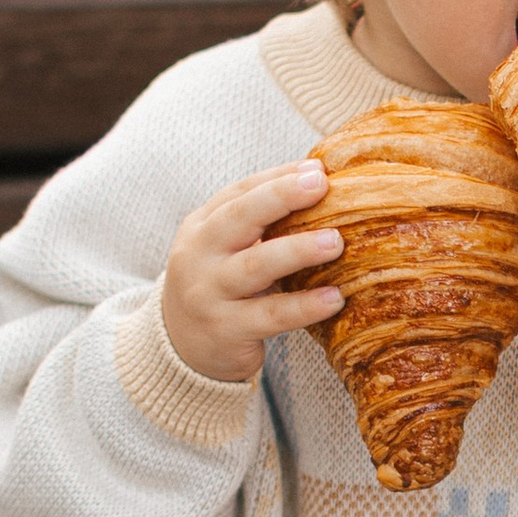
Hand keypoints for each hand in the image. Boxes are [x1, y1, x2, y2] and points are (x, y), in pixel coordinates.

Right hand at [160, 162, 341, 383]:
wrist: (181, 346)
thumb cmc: (221, 286)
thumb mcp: (226, 249)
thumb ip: (259, 221)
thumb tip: (319, 179)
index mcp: (201, 227)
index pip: (240, 193)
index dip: (278, 179)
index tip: (317, 170)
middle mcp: (199, 255)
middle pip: (238, 218)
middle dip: (280, 197)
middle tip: (321, 186)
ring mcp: (209, 293)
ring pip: (255, 266)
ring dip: (297, 250)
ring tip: (335, 242)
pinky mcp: (225, 330)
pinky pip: (270, 315)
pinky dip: (304, 306)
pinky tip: (334, 298)